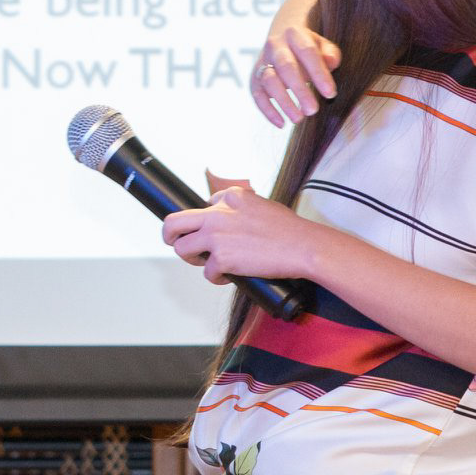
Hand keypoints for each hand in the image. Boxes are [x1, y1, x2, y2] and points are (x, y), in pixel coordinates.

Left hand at [162, 178, 314, 284]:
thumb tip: (230, 220)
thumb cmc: (290, 230)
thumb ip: (241, 208)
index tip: (211, 231)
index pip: (203, 205)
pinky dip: (217, 277)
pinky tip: (230, 276)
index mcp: (230, 196)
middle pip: (174, 223)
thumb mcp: (262, 205)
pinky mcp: (221, 258)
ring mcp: (216, 236)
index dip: (207, 221)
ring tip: (209, 263)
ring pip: (182, 248)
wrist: (303, 247)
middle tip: (177, 243)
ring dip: (193, 258)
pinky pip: (207, 272)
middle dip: (171, 235)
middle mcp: (217, 213)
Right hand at [253, 0, 340, 126]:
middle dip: (299, 90)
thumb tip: (331, 62)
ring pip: (269, 81)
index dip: (318, 73)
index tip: (330, 94)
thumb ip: (330, 54)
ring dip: (283, 101)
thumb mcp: (323, 45)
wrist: (282, 36)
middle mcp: (275, 46)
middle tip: (313, 110)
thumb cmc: (309, 47)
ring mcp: (263, 61)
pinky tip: (281, 123)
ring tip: (298, 119)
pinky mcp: (255, 77)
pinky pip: (257, 94)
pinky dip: (267, 110)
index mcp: (295, 34)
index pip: (308, 52)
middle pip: (286, 67)